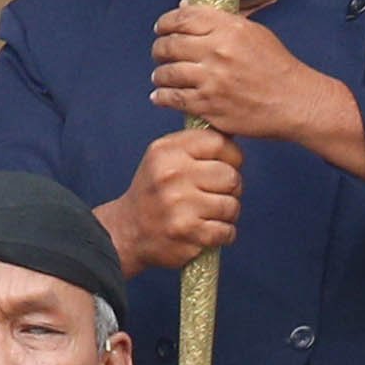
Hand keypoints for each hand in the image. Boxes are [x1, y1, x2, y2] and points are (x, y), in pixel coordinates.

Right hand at [102, 123, 241, 276]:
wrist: (127, 230)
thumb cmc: (155, 191)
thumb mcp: (165, 157)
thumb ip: (197, 144)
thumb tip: (236, 129)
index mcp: (166, 151)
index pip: (220, 143)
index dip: (231, 157)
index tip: (223, 166)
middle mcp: (170, 175)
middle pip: (231, 176)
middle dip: (230, 189)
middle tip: (213, 195)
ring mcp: (178, 205)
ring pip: (232, 205)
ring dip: (226, 214)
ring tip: (206, 214)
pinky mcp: (186, 232)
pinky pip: (227, 231)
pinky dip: (222, 235)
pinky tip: (205, 231)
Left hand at [150, 3, 364, 175]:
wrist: (295, 102)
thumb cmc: (278, 67)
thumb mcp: (255, 33)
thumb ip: (220, 21)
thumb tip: (185, 8)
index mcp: (229, 28)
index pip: (183, 18)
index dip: (165, 22)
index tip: (161, 28)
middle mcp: (218, 52)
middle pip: (170, 44)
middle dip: (159, 49)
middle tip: (160, 53)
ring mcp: (212, 80)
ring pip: (167, 73)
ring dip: (159, 74)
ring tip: (161, 76)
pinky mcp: (210, 106)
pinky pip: (174, 99)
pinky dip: (162, 97)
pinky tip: (160, 96)